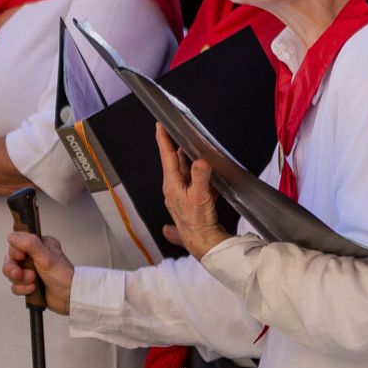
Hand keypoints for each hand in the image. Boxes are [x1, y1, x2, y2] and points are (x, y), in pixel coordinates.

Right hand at [3, 228, 74, 315]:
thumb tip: (12, 237)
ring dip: (19, 279)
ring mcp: (30, 270)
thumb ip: (29, 244)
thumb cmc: (63, 276)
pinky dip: (22, 289)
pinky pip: (15, 285)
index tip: (21, 257)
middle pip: (10, 258)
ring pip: (11, 273)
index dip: (15, 251)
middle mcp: (33, 256)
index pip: (16, 242)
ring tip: (31, 282)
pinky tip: (32, 290)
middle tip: (20, 273)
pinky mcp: (28, 284)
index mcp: (39, 244)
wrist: (69, 298)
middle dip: (14, 268)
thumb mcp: (46, 257)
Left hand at [155, 127, 228, 256]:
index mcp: (172, 184)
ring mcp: (182, 194)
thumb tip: (201, 160)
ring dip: (189, 159)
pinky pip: (195, 181)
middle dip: (177, 146)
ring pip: (185, 171)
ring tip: (194, 147)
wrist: (203, 242)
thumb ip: (201, 177)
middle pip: (175, 162)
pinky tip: (207, 172)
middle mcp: (174, 188)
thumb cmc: (198, 222)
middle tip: (180, 131)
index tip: (160, 125)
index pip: (166, 157)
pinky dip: (200, 173)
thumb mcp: (200, 196)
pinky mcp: (192, 199)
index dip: (163, 139)